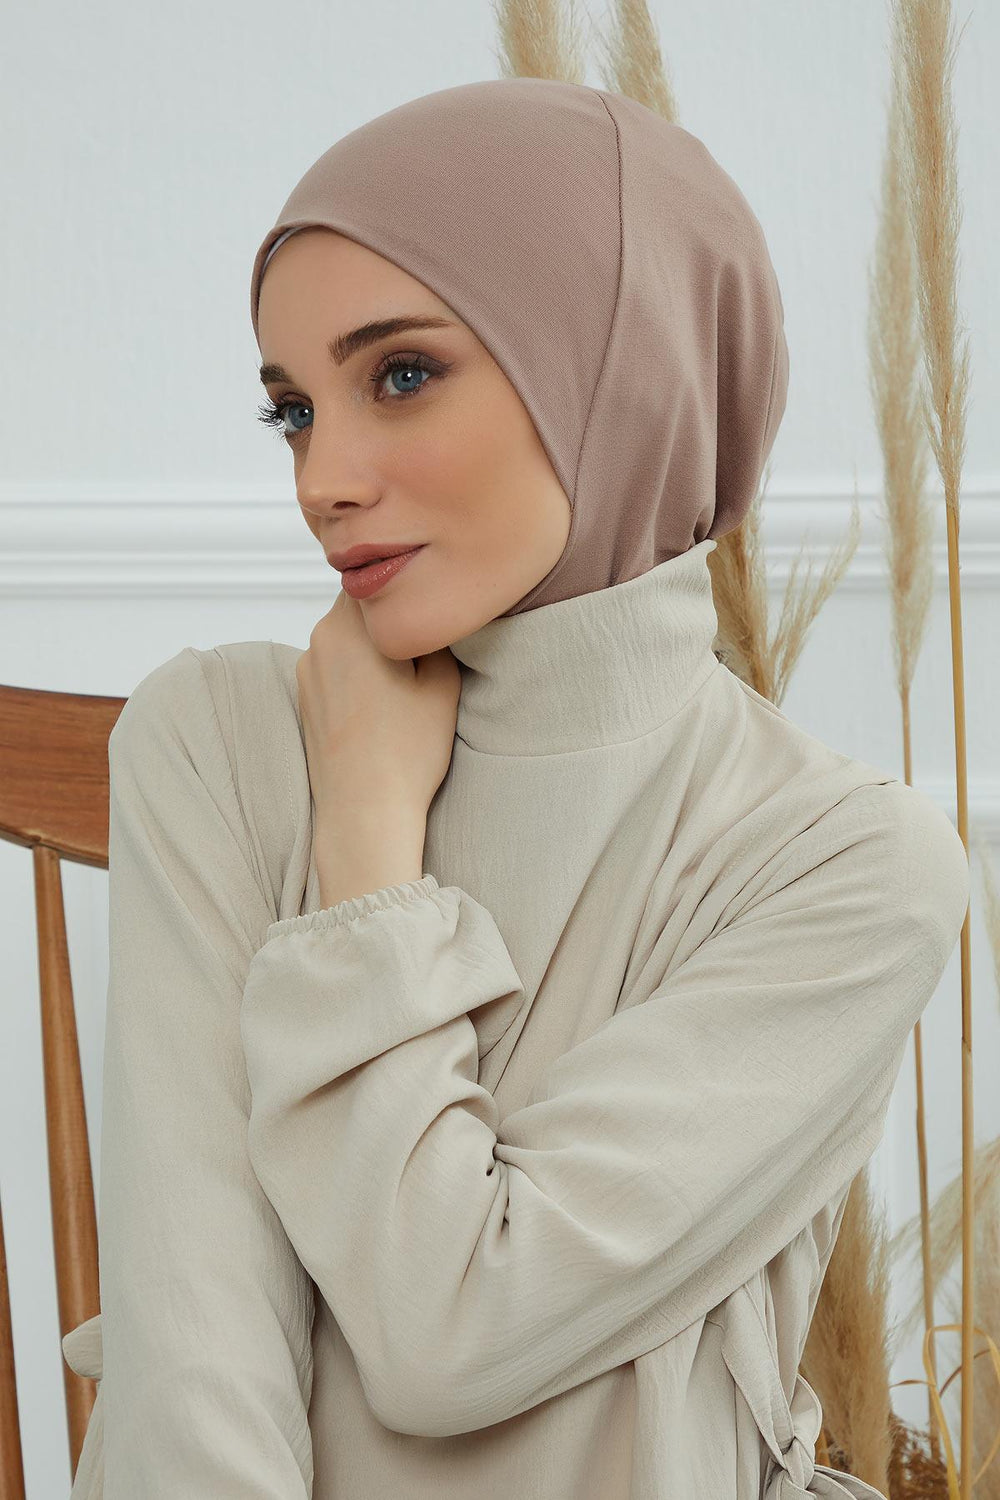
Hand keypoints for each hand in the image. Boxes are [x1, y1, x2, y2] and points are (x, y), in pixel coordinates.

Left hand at [295, 589, 462, 826]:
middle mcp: (318, 640)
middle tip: (424, 647)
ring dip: (372, 648)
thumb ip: (435, 634)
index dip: (407, 589)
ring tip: (405, 683)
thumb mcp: (442, 684)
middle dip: (389, 621)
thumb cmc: (405, 753)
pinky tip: (382, 706)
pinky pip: (335, 666)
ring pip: (346, 637)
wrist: (364, 813)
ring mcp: (306, 670)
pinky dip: (357, 674)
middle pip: (359, 607)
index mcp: (348, 627)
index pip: (378, 580)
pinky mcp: (305, 697)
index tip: (429, 607)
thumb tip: (430, 614)